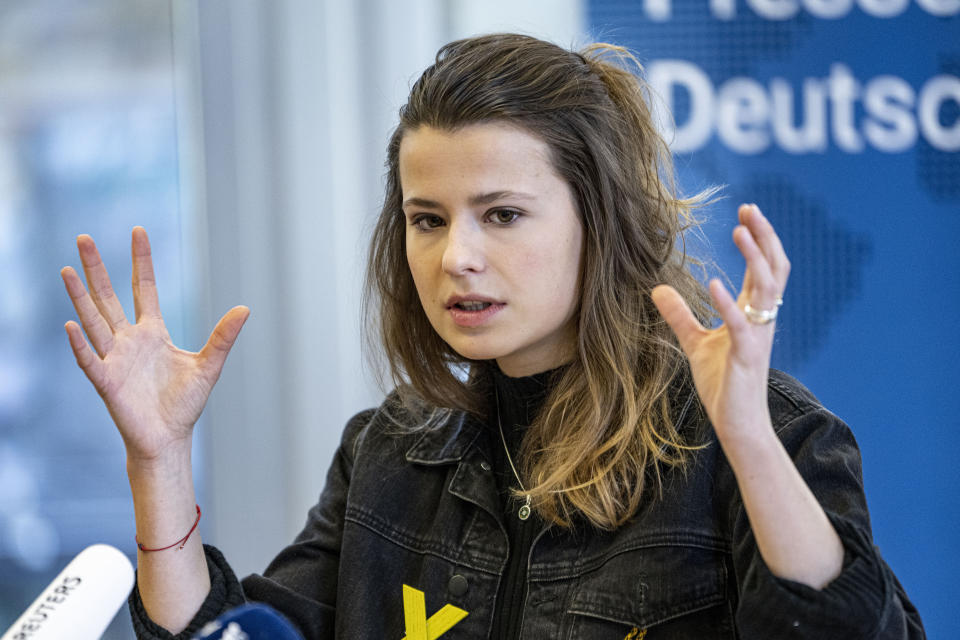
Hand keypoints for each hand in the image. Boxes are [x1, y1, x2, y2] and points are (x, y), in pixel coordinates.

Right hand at [61, 227, 248, 461]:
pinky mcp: (107, 382)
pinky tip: (71, 325)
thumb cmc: (184, 404)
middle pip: (108, 297)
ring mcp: (115, 359)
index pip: (143, 288)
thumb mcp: (210, 365)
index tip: (139, 230)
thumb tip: (245, 308)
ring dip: (80, 297)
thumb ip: (224, 337)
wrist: (169, 439)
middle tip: (83, 237)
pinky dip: (81, 344)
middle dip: (97, 268)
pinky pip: (91, 359)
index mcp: (153, 333)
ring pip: (93, 321)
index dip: (141, 261)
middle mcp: (129, 341)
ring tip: (67, 270)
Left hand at [652, 204, 789, 442]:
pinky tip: (715, 285)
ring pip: (766, 289)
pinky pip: (743, 326)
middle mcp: (761, 320)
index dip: (759, 238)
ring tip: (738, 232)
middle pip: (774, 269)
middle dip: (765, 237)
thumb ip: (680, 315)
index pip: (764, 267)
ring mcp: (757, 337)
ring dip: (754, 259)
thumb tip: (657, 288)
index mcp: (753, 314)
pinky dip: (730, 303)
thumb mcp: (695, 343)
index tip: (746, 211)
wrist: (736, 423)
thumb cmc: (723, 384)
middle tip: (751, 208)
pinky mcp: (746, 358)